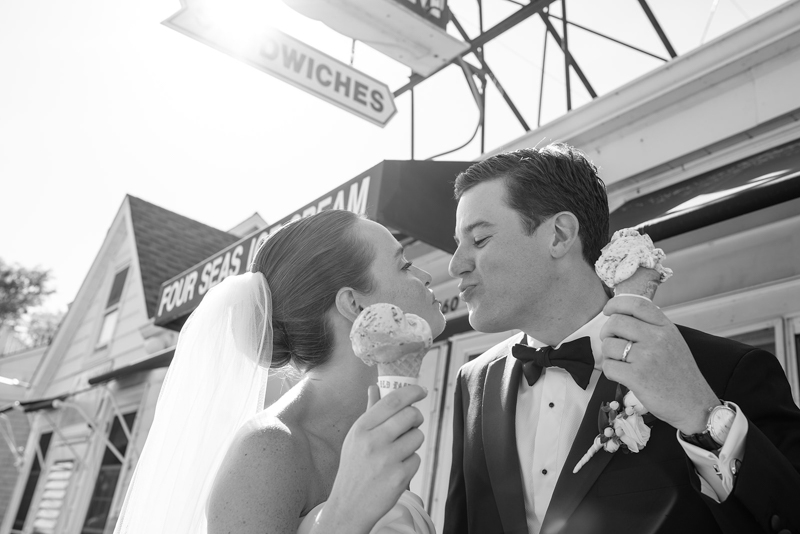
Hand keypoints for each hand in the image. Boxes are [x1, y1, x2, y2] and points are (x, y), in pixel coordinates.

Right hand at [322, 385, 426, 532]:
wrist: (349, 506)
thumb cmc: (354, 467)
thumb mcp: (355, 437)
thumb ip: (370, 412)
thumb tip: (375, 387)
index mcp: (362, 428)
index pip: (393, 401)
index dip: (412, 392)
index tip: (421, 391)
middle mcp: (373, 441)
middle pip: (411, 415)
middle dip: (416, 418)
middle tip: (411, 425)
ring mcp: (387, 460)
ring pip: (418, 437)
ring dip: (413, 442)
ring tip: (398, 452)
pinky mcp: (399, 477)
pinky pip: (417, 459)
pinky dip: (411, 463)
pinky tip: (396, 470)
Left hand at [600, 296, 718, 434]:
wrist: (695, 405)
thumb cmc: (680, 375)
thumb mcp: (673, 342)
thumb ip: (652, 328)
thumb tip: (621, 317)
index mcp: (666, 327)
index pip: (636, 304)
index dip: (616, 304)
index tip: (607, 311)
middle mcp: (657, 338)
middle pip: (616, 322)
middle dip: (607, 333)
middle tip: (612, 344)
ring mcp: (646, 357)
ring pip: (608, 345)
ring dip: (608, 355)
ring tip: (621, 363)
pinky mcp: (637, 376)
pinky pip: (608, 366)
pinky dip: (610, 371)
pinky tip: (621, 376)